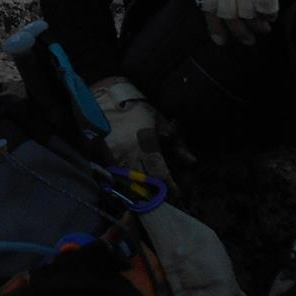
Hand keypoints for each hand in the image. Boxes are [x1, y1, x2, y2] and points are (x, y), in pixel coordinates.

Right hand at [93, 76, 174, 192]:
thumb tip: (192, 162)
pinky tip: (130, 185)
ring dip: (139, 190)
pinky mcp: (102, 158)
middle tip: (162, 195)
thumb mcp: (160, 123)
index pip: (160, 173)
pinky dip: (124, 183)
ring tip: (147, 193)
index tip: (177, 192)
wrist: (106, 100)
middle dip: (153, 192)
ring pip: (128, 183)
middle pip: (144, 183)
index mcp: (146, 145)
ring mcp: (114, 157)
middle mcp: (129, 154)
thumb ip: (176, 144)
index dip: (169, 186)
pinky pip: (115, 177)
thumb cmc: (137, 111)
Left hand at [199, 0, 295, 48]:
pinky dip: (269, 16)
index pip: (210, 6)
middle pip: (228, 14)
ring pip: (247, 14)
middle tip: (248, 39)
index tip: (221, 41)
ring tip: (263, 29)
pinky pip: (266, 7)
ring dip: (256, 26)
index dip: (214, 27)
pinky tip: (272, 15)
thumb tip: (224, 10)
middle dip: (238, 31)